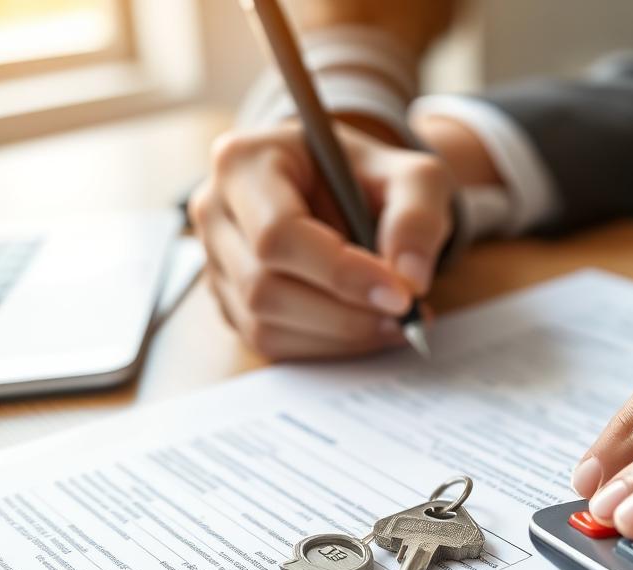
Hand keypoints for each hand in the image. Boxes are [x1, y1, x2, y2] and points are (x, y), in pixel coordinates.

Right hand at [189, 121, 454, 358]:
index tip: (400, 294)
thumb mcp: (412, 177)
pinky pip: (271, 343)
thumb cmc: (369, 177)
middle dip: (345, 312)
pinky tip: (367, 327)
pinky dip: (327, 345)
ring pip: (266, 323)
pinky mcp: (230, 302)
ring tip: (396, 321)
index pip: (278, 234)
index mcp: (245, 162)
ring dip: (340, 334)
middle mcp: (215, 211)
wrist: (345, 190)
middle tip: (406, 313)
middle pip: (264, 287)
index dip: (340, 273)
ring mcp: (216, 261)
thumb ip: (417, 217)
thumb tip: (410, 279)